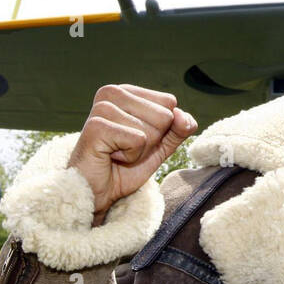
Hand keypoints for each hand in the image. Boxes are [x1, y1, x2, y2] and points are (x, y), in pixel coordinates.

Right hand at [67, 84, 198, 225]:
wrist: (96, 192)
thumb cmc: (123, 167)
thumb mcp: (159, 146)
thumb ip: (177, 130)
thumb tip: (186, 118)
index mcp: (126, 91)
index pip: (169, 103)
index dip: (160, 130)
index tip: (136, 140)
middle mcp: (112, 92)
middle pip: (164, 116)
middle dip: (151, 142)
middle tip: (126, 150)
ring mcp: (103, 107)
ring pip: (151, 130)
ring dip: (140, 151)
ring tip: (117, 153)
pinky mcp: (96, 126)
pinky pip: (138, 140)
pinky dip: (131, 157)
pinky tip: (111, 156)